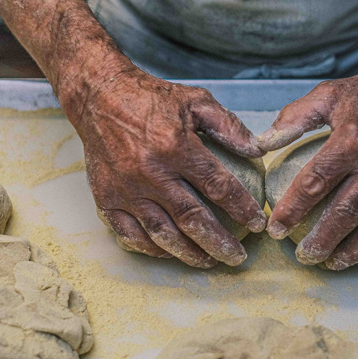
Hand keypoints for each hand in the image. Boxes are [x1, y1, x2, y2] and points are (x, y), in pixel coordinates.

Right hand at [62, 64, 266, 267]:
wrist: (98, 96)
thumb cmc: (152, 99)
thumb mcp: (197, 101)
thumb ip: (229, 126)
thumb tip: (258, 150)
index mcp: (175, 147)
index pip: (218, 186)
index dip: (241, 208)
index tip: (258, 223)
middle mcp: (150, 173)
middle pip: (191, 218)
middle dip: (218, 242)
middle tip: (237, 257)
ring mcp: (125, 189)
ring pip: (161, 233)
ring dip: (188, 253)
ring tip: (209, 262)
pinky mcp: (105, 198)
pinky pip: (129, 233)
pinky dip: (151, 248)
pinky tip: (170, 253)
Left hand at [257, 49, 357, 269]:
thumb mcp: (328, 94)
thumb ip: (293, 118)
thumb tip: (261, 144)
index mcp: (353, 140)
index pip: (314, 183)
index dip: (291, 210)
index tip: (275, 228)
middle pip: (344, 215)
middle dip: (320, 242)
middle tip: (303, 256)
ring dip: (352, 252)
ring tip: (333, 262)